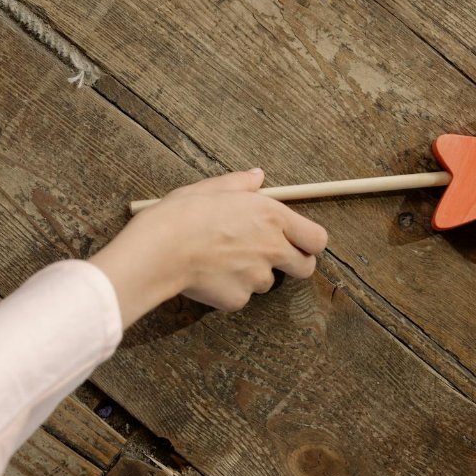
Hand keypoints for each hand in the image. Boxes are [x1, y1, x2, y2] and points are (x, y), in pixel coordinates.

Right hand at [91, 169, 327, 327]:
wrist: (159, 249)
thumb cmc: (183, 214)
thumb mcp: (212, 188)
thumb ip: (241, 184)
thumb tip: (257, 177)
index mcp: (272, 217)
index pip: (317, 238)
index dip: (310, 242)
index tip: (299, 242)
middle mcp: (272, 248)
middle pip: (305, 267)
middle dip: (293, 263)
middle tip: (269, 255)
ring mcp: (256, 277)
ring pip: (266, 281)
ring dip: (253, 274)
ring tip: (222, 259)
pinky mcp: (238, 299)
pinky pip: (240, 295)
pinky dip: (229, 288)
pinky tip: (208, 274)